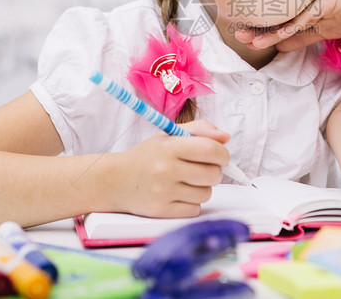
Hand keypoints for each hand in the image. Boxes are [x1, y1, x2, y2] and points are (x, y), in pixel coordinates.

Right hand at [106, 119, 230, 217]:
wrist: (115, 181)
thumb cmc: (146, 156)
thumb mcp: (168, 135)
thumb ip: (200, 130)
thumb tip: (226, 137)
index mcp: (169, 147)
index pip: (211, 150)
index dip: (222, 154)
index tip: (220, 156)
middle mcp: (166, 169)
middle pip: (213, 174)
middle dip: (215, 171)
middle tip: (203, 169)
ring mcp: (163, 192)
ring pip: (206, 194)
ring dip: (202, 188)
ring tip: (187, 181)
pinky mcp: (162, 211)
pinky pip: (195, 210)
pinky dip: (191, 203)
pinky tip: (178, 194)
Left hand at [233, 0, 340, 50]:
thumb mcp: (320, 30)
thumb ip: (301, 37)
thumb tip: (280, 47)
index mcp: (300, 6)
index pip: (277, 20)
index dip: (261, 29)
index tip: (245, 38)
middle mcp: (303, 1)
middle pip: (277, 17)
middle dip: (258, 27)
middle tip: (239, 36)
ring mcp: (312, 0)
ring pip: (286, 17)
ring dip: (268, 30)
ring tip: (250, 39)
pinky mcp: (323, 1)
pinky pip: (305, 17)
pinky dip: (291, 27)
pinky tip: (278, 36)